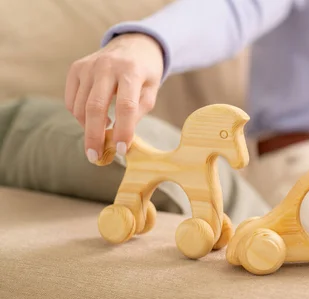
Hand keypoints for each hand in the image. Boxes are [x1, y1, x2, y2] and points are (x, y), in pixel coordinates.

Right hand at [65, 33, 163, 162]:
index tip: (122, 150)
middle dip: (94, 136)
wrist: (133, 45)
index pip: (126, 106)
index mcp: (131, 71)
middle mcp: (106, 66)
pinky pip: (71, 100)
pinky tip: (95, 117)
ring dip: (88, 127)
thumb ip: (138, 112)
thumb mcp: (151, 91)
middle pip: (95, 107)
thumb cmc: (145, 74)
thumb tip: (121, 140)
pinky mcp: (75, 68)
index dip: (123, 131)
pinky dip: (80, 116)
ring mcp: (88, 66)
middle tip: (95, 157)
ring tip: (103, 132)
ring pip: (80, 106)